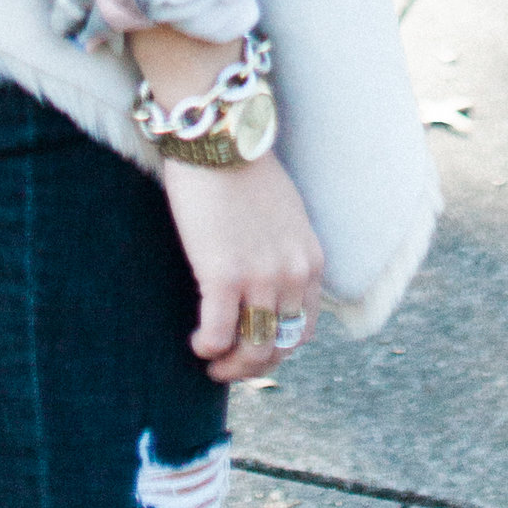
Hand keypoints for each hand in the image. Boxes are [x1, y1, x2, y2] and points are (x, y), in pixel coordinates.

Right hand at [154, 149, 327, 384]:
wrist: (220, 140)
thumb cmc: (244, 170)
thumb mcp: (286, 216)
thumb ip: (285, 252)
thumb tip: (267, 282)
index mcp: (311, 262)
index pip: (303, 329)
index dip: (276, 348)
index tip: (253, 348)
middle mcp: (293, 276)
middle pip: (279, 346)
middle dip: (252, 365)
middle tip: (227, 367)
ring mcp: (260, 279)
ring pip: (252, 349)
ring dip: (230, 366)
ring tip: (210, 362)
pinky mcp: (224, 276)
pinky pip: (217, 334)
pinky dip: (206, 347)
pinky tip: (196, 343)